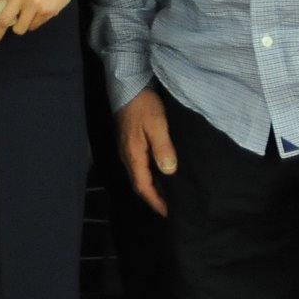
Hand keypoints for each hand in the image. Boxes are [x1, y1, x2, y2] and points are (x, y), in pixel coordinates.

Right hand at [115, 87, 175, 216]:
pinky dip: (151, 174)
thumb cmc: (143, 105)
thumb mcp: (157, 125)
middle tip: (172, 207)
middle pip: (139, 183)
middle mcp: (127, 154)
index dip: (155, 202)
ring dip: (153, 186)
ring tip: (170, 193)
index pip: (142, 186)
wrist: (127, 84)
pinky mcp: (129, 140)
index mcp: (132, 154)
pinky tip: (162, 172)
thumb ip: (163, 148)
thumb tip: (169, 172)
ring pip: (139, 174)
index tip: (170, 213)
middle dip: (154, 197)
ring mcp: (126, 147)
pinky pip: (140, 164)